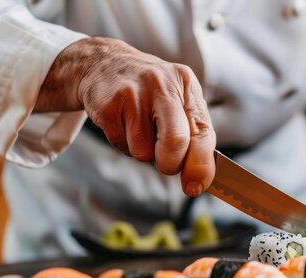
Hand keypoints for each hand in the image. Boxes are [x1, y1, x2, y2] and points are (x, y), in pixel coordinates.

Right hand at [35, 37, 214, 196]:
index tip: (195, 186)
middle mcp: (162, 85)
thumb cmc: (150, 92)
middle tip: (165, 162)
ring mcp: (132, 94)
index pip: (202, 132)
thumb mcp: (178, 101)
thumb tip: (199, 179)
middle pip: (175, 142)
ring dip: (142, 152)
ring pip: (143, 151)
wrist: (103, 64)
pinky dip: (123, 144)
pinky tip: (122, 123)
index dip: (201, 165)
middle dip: (170, 164)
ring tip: (138, 128)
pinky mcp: (108, 106)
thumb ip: (193, 134)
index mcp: (186, 85)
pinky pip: (120, 145)